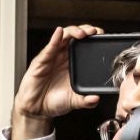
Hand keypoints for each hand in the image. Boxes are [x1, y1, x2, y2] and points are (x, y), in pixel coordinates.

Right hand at [10, 25, 104, 139]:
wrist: (36, 109)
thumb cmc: (53, 101)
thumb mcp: (74, 101)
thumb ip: (86, 100)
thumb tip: (96, 98)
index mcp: (74, 63)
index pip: (85, 45)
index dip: (93, 38)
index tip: (103, 37)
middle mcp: (64, 57)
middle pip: (75, 36)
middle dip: (86, 30)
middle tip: (95, 32)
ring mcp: (53, 57)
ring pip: (63, 37)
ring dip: (73, 31)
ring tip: (82, 33)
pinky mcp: (41, 60)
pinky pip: (49, 47)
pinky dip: (54, 38)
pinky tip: (59, 33)